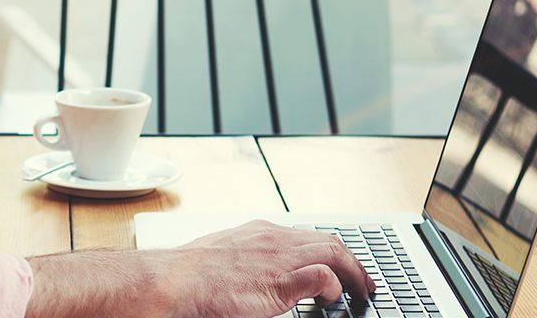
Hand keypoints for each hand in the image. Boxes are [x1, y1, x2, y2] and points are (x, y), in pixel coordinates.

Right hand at [25, 220, 375, 317]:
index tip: (340, 267)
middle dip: (352, 261)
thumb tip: (249, 275)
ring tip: (362, 292)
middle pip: (329, 241)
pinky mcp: (279, 284)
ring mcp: (279, 259)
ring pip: (333, 253)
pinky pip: (321, 279)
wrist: (171, 281)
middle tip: (364, 282)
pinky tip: (333, 302)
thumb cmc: (187, 275)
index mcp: (260, 232)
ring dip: (353, 274)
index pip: (307, 235)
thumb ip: (246, 261)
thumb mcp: (222, 257)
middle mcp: (274, 239)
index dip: (331, 251)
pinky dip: (334, 289)